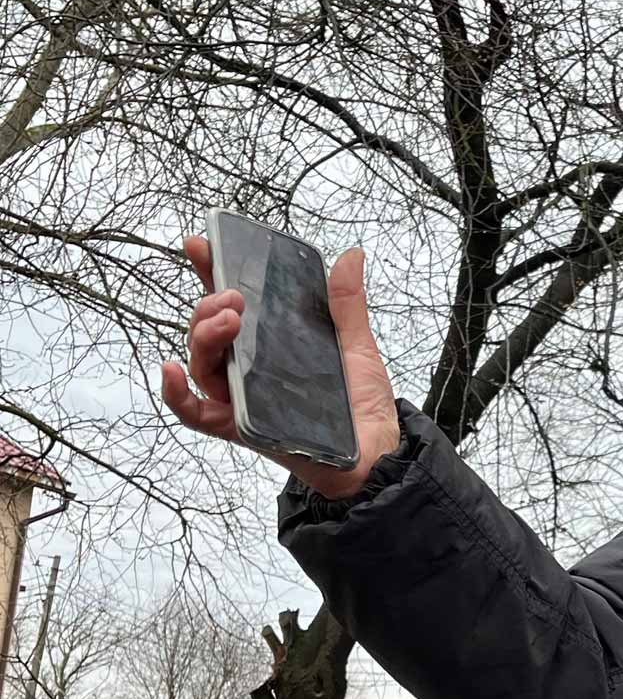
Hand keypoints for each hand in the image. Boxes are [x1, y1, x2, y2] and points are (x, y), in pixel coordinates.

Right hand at [158, 233, 402, 500]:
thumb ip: (346, 305)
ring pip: (201, 363)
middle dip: (209, 306)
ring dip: (203, 336)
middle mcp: (248, 366)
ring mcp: (240, 396)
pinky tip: (170, 369)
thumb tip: (352, 256)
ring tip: (227, 320)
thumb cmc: (362, 403)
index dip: (211, 272)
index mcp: (269, 341)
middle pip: (208, 331)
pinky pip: (192, 412)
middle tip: (233, 296)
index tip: (201, 244)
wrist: (376, 453)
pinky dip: (174, 392)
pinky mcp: (239, 426)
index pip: (231, 304)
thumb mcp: (356, 346)